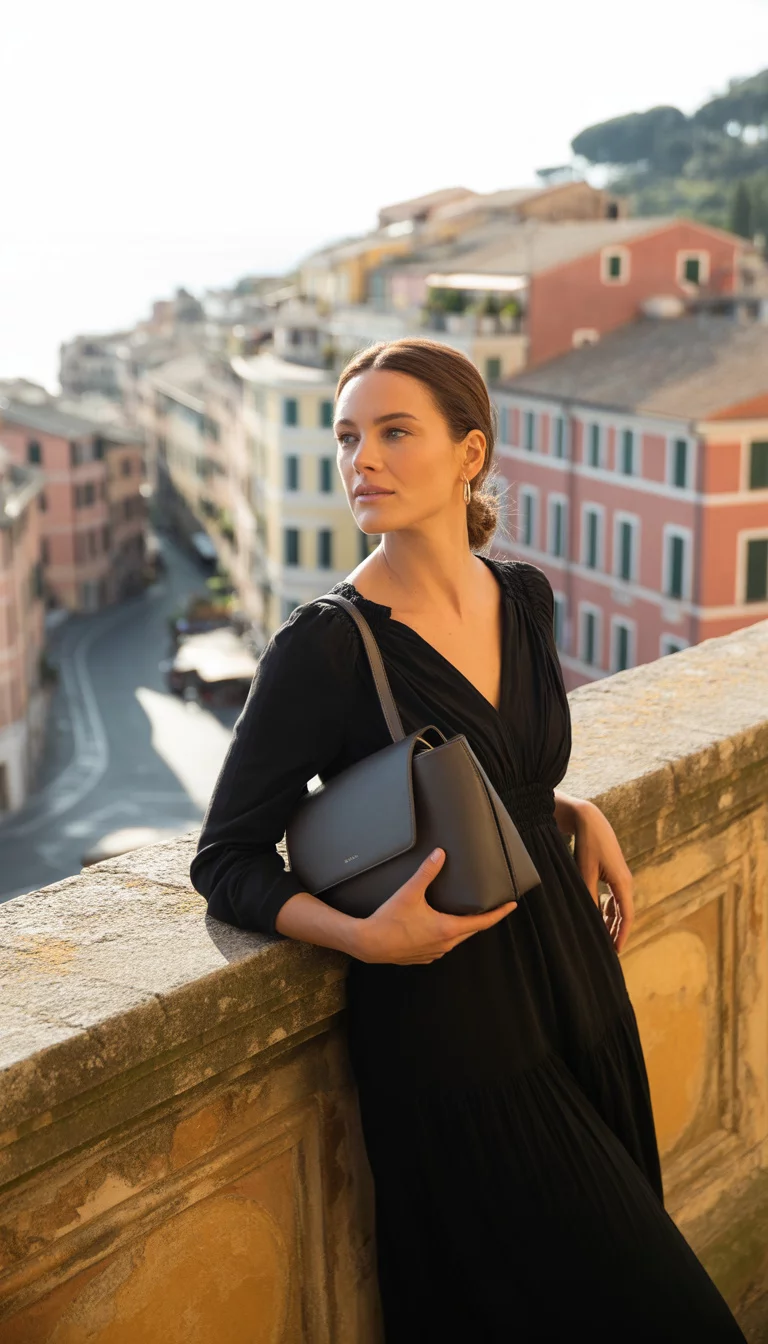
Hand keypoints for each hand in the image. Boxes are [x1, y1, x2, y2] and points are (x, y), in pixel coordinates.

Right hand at [354, 848, 518, 964]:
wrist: (368, 944)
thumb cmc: (389, 921)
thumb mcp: (410, 893)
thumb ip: (427, 872)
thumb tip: (440, 854)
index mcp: (447, 929)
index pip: (482, 922)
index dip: (499, 913)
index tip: (511, 905)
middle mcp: (445, 944)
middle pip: (471, 931)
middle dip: (482, 919)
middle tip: (491, 907)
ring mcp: (434, 952)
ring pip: (456, 939)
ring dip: (463, 927)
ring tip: (465, 914)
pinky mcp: (423, 956)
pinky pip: (442, 945)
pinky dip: (447, 935)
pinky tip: (440, 926)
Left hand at [572, 802, 634, 952]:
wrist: (590, 820)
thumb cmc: (588, 845)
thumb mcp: (585, 873)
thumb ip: (588, 897)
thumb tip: (589, 919)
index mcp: (622, 883)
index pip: (627, 916)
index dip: (622, 935)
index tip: (617, 951)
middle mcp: (625, 882)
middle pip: (624, 914)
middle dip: (617, 932)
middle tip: (609, 950)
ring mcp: (620, 878)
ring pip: (618, 906)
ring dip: (611, 922)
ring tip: (603, 938)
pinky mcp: (613, 874)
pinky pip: (613, 898)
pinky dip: (607, 910)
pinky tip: (598, 918)